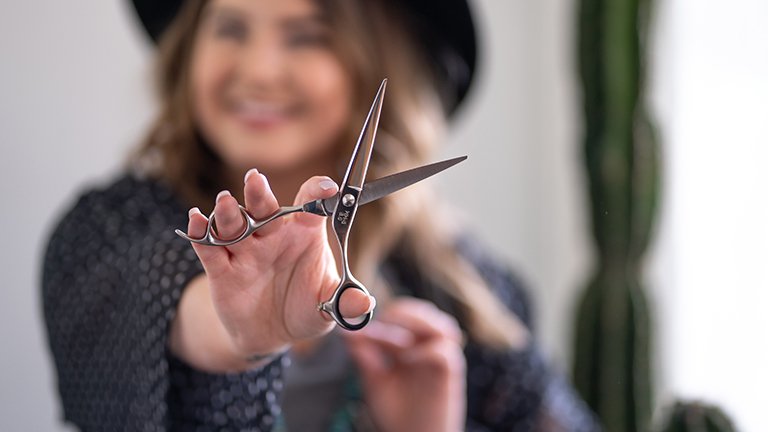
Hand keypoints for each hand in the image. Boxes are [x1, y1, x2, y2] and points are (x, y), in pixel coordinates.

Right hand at [186, 169, 372, 358]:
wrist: (272, 334)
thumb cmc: (306, 309)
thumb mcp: (329, 308)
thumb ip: (345, 302)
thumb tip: (366, 302)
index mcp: (304, 235)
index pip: (311, 206)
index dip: (317, 192)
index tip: (327, 186)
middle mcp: (273, 236)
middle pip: (265, 208)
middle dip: (259, 193)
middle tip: (255, 179)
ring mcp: (246, 250)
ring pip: (235, 224)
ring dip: (229, 212)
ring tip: (225, 202)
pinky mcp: (221, 268)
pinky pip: (209, 247)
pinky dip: (200, 232)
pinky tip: (195, 219)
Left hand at [345, 298, 466, 431]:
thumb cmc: (398, 412)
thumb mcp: (375, 380)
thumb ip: (365, 356)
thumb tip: (347, 332)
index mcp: (413, 344)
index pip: (403, 314)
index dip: (382, 315)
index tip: (358, 325)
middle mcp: (430, 347)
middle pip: (424, 311)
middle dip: (400, 313)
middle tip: (378, 327)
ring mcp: (443, 359)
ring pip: (442, 324)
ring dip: (417, 325)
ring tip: (395, 339)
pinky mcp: (451, 374)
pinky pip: (443, 351)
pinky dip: (424, 351)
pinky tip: (407, 359)